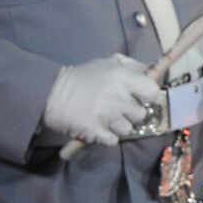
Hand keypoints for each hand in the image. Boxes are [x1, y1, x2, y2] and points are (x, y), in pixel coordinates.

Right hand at [42, 54, 160, 146]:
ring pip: (128, 129)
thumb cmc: (82, 77)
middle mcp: (118, 97)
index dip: (150, 96)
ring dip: (120, 127)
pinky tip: (101, 128)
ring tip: (109, 120)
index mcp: (123, 78)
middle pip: (141, 114)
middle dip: (133, 114)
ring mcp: (106, 116)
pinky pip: (113, 140)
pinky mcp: (94, 131)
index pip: (152, 91)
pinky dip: (108, 137)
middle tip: (122, 110)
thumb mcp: (108, 62)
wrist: (50, 93)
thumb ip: (132, 65)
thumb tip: (152, 70)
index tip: (144, 98)